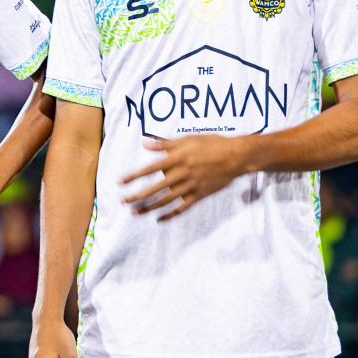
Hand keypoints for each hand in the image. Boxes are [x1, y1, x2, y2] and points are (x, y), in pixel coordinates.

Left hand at [121, 135, 248, 218]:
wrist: (237, 156)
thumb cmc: (211, 144)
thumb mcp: (187, 139)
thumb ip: (165, 143)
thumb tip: (145, 143)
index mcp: (177, 158)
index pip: (150, 169)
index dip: (134, 176)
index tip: (120, 182)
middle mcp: (182, 174)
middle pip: (155, 188)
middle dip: (138, 195)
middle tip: (123, 201)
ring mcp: (191, 186)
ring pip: (166, 200)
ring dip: (149, 207)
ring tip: (135, 212)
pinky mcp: (200, 195)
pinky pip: (182, 208)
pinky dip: (171, 214)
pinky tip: (159, 219)